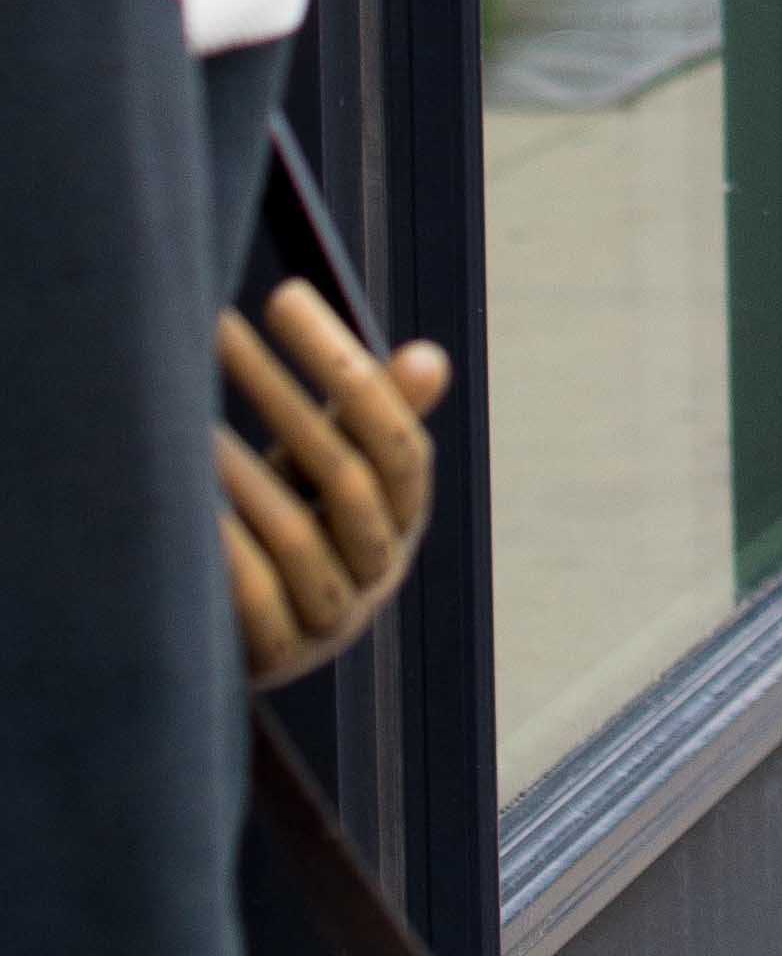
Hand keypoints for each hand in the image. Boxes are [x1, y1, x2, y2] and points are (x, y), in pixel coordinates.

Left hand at [217, 286, 454, 687]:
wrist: (231, 643)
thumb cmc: (280, 524)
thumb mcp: (321, 466)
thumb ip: (367, 418)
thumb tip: (427, 359)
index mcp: (403, 518)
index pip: (396, 442)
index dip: (345, 369)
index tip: (287, 294)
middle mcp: (378, 574)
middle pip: (346, 480)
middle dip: (282, 396)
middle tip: (219, 324)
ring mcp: (329, 623)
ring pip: (296, 537)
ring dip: (240, 470)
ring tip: (182, 412)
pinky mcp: (275, 661)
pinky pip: (252, 600)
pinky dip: (220, 545)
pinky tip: (179, 497)